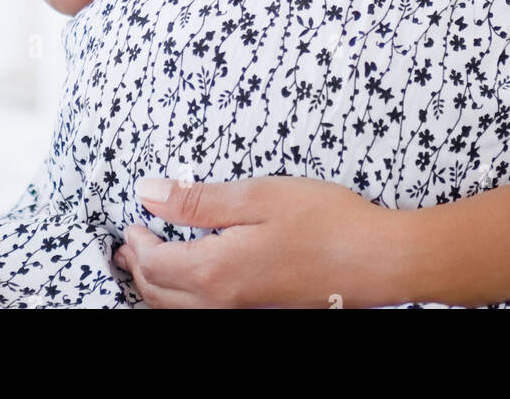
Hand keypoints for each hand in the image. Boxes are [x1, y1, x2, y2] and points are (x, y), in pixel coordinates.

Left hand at [112, 174, 408, 307]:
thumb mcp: (258, 195)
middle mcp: (224, 303)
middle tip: (129, 243)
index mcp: (217, 271)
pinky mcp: (262, 313)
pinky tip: (191, 280)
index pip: (154, 264)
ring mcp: (245, 314)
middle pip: (160, 295)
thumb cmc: (327, 221)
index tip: (131, 220)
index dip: (136, 241)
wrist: (380, 261)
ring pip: (180, 312)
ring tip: (148, 262)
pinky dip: (182, 300)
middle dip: (138, 268)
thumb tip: (149, 194)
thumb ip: (199, 201)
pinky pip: (204, 315)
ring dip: (156, 288)